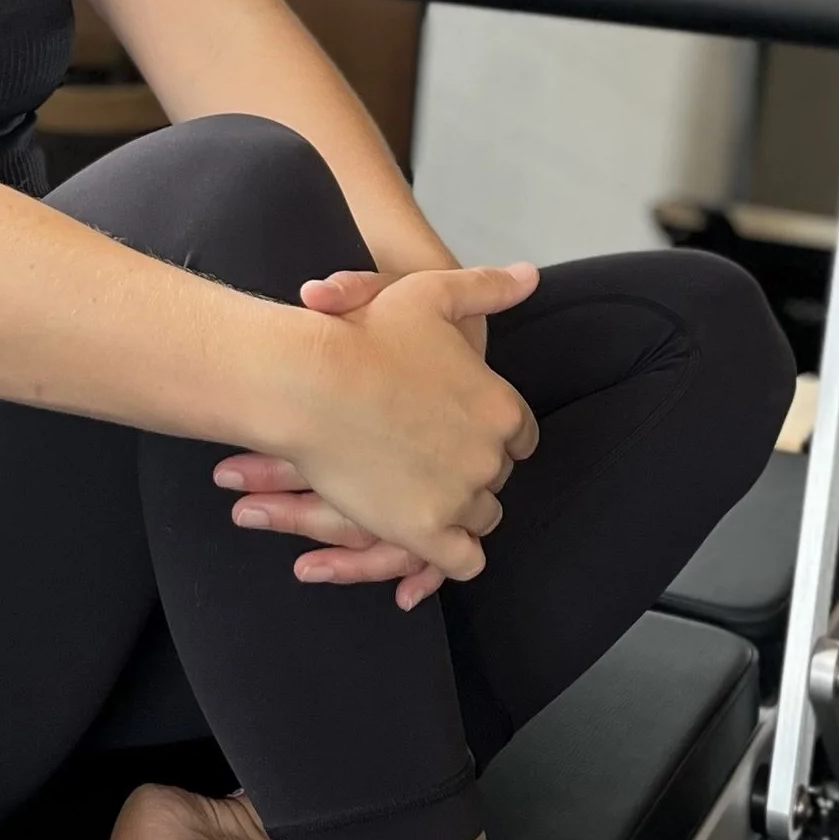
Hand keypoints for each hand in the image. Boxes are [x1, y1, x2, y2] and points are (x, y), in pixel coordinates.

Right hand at [217, 261, 539, 604]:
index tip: (463, 434)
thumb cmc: (365, 334)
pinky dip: (450, 557)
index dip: (491, 436)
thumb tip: (528, 277)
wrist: (309, 382)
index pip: (519, 437)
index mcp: (500, 407)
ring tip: (423, 498)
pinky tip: (428, 540)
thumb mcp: (430, 293)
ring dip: (460, 512)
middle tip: (432, 464)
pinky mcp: (426, 532)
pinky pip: (462, 562)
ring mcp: (460, 497)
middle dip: (471, 473)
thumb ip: (485, 289)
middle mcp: (490, 456)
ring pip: (482, 519)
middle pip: (498, 478)